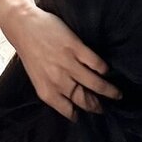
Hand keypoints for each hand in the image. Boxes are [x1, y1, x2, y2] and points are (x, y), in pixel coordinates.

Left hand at [8, 5, 121, 120]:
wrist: (23, 26)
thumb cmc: (31, 53)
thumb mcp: (38, 78)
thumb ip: (53, 89)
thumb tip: (73, 99)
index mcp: (46, 91)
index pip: (69, 111)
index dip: (81, 114)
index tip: (89, 115)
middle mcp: (58, 80)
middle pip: (85, 100)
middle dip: (98, 106)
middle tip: (105, 108)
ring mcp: (67, 64)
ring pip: (95, 84)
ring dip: (109, 91)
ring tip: (117, 94)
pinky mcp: (75, 48)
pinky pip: (96, 64)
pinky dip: (104, 69)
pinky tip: (106, 71)